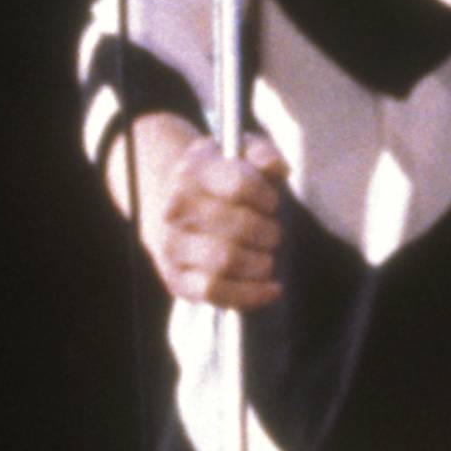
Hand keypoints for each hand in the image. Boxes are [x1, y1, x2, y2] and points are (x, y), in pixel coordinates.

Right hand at [119, 116, 287, 309]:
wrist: (177, 207)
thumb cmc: (222, 180)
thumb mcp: (242, 155)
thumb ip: (264, 155)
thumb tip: (278, 168)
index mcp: (194, 171)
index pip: (240, 186)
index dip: (266, 197)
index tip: (271, 202)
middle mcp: (177, 209)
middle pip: (238, 227)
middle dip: (268, 233)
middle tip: (272, 233)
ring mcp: (173, 246)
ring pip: (225, 261)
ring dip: (261, 263)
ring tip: (266, 258)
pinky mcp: (177, 279)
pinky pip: (215, 293)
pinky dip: (250, 295)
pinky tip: (272, 289)